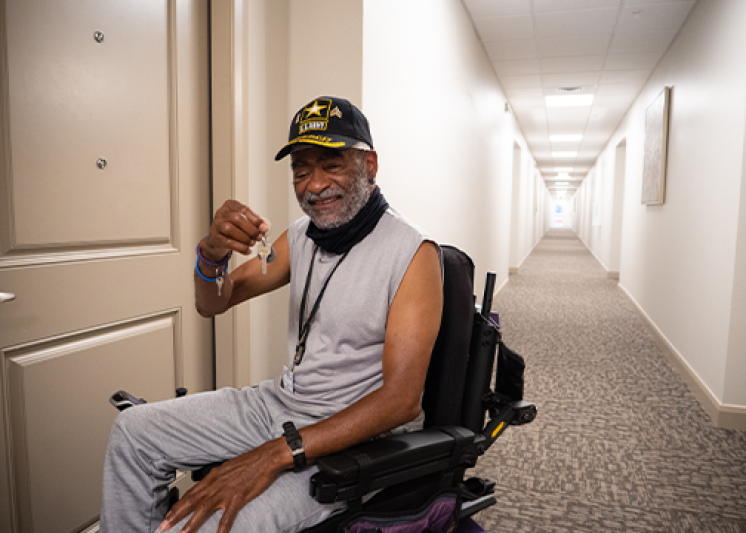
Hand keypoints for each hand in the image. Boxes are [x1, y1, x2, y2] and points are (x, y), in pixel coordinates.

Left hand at [158, 440, 288, 532]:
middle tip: (163, 526)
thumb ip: (216, 478)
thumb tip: (209, 485)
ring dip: (191, 523)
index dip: (178, 505)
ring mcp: (226, 491)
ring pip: (203, 509)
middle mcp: (215, 484)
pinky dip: (221, 527)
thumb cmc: (249, 462)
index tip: (168, 515)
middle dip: (175, 515)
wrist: (265, 458)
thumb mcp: (227, 468)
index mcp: (212, 477)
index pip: (190, 493)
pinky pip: (227, 516)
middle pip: (191, 501)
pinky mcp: (238, 497)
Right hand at [201, 200, 269, 260]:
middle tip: (258, 236)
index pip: (243, 209)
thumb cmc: (233, 228)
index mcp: (230, 206)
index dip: (255, 219)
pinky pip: (228, 242)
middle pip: (236, 218)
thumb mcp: (244, 222)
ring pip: (230, 229)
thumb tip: (265, 226)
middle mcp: (222, 213)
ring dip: (244, 238)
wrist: (218, 240)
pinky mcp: (215, 238)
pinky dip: (240, 247)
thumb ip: (255, 223)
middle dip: (251, 229)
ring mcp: (217, 225)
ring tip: (252, 243)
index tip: (263, 227)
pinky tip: (247, 249)